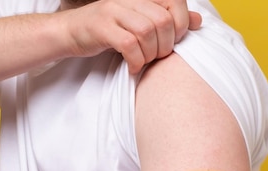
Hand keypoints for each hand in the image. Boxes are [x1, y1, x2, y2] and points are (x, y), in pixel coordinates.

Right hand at [64, 0, 201, 72]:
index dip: (181, 24)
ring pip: (147, 32)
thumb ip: (168, 20)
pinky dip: (135, 60)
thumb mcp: (140, 22)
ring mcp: (114, 11)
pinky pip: (129, 44)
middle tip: (156, 56)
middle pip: (163, 21)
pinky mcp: (101, 27)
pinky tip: (132, 66)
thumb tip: (198, 21)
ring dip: (149, 54)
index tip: (172, 41)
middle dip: (165, 45)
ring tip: (142, 62)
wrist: (69, 32)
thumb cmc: (108, 30)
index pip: (174, 2)